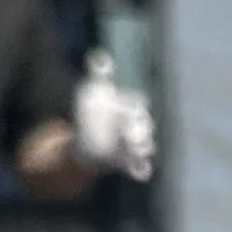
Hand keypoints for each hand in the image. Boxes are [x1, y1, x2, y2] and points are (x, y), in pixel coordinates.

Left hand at [74, 52, 154, 181]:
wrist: (85, 140)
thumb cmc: (92, 112)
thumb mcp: (93, 90)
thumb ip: (99, 75)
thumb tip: (98, 56)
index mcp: (130, 106)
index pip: (138, 103)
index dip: (134, 104)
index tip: (131, 104)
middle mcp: (137, 126)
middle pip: (145, 125)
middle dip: (140, 127)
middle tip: (131, 130)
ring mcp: (134, 145)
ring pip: (146, 146)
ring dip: (143, 148)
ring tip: (136, 148)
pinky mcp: (129, 163)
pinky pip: (141, 169)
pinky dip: (143, 171)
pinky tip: (142, 175)